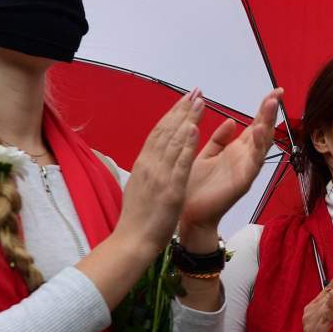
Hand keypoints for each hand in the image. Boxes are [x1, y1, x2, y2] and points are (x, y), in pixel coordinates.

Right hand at [114, 90, 203, 256]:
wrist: (132, 240)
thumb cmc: (138, 217)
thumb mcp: (140, 185)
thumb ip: (148, 168)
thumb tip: (152, 154)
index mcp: (143, 163)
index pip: (159, 132)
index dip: (173, 113)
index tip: (185, 99)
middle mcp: (150, 164)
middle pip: (166, 131)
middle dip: (182, 109)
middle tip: (196, 91)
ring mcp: (159, 175)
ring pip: (173, 141)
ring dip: (187, 119)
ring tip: (200, 102)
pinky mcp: (170, 188)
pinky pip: (180, 163)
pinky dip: (187, 144)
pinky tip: (195, 129)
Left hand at [178, 88, 281, 248]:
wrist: (189, 214)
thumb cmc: (196, 185)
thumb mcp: (205, 155)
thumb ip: (219, 139)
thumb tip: (233, 120)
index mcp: (236, 150)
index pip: (254, 125)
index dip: (263, 109)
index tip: (274, 92)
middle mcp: (244, 158)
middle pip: (262, 131)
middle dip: (270, 112)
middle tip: (278, 93)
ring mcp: (246, 169)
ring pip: (261, 144)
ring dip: (267, 124)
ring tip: (271, 105)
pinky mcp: (242, 182)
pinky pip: (253, 163)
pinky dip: (257, 147)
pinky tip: (258, 132)